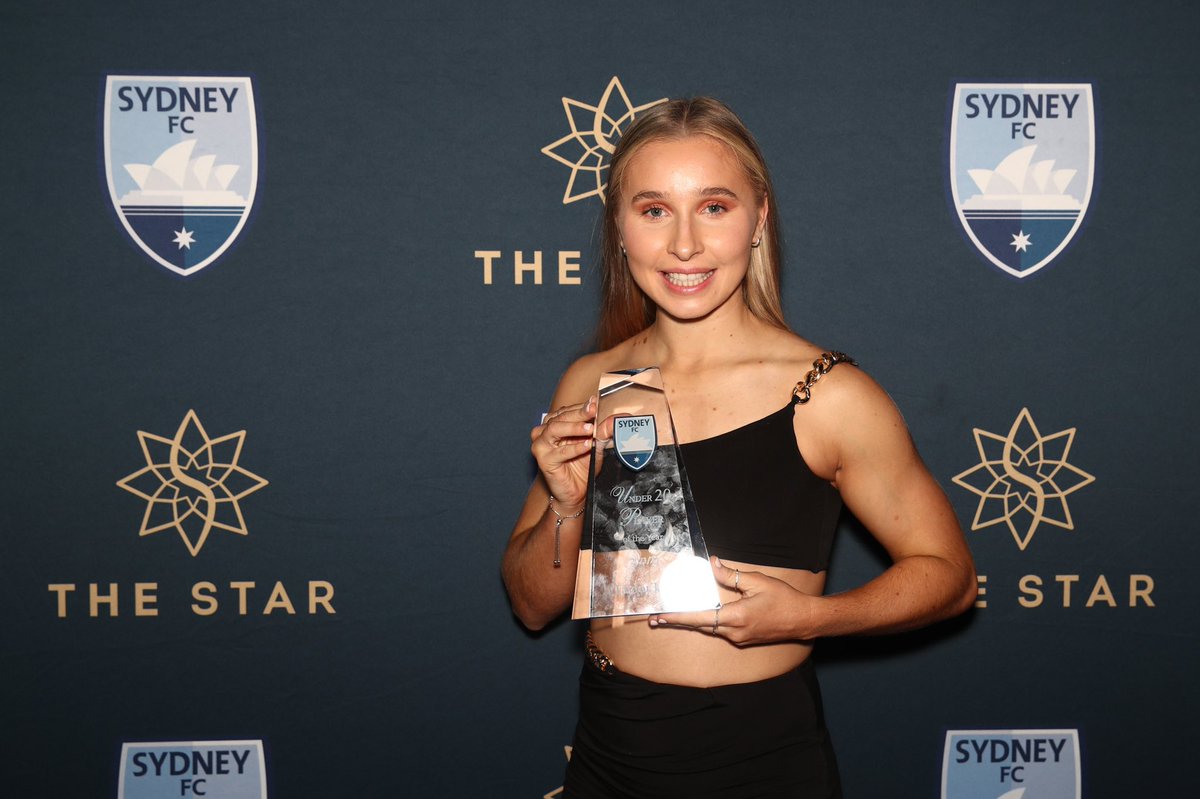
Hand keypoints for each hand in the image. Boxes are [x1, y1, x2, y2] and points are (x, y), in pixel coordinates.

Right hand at [529, 395, 596, 509]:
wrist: (575, 493)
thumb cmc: (581, 467)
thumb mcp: (596, 445)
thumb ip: (604, 431)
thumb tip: (618, 418)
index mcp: (554, 424)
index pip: (567, 411)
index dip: (581, 406)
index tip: (595, 401)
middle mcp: (544, 432)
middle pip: (561, 417)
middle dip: (579, 413)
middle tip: (593, 409)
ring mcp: (541, 446)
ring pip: (554, 430)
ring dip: (573, 427)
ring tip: (589, 428)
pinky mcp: (543, 460)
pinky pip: (559, 452)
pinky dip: (574, 448)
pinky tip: (586, 445)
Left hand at [648, 558, 817, 644]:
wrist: (804, 620)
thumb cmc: (784, 599)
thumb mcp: (757, 581)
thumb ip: (732, 575)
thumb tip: (713, 564)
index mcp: (735, 617)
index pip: (699, 618)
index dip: (677, 617)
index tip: (660, 616)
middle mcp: (734, 632)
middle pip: (699, 626)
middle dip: (678, 621)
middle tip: (657, 618)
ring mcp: (739, 638)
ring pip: (709, 628)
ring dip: (693, 621)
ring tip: (674, 615)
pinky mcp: (744, 639)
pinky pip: (721, 630)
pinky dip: (708, 622)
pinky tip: (702, 614)